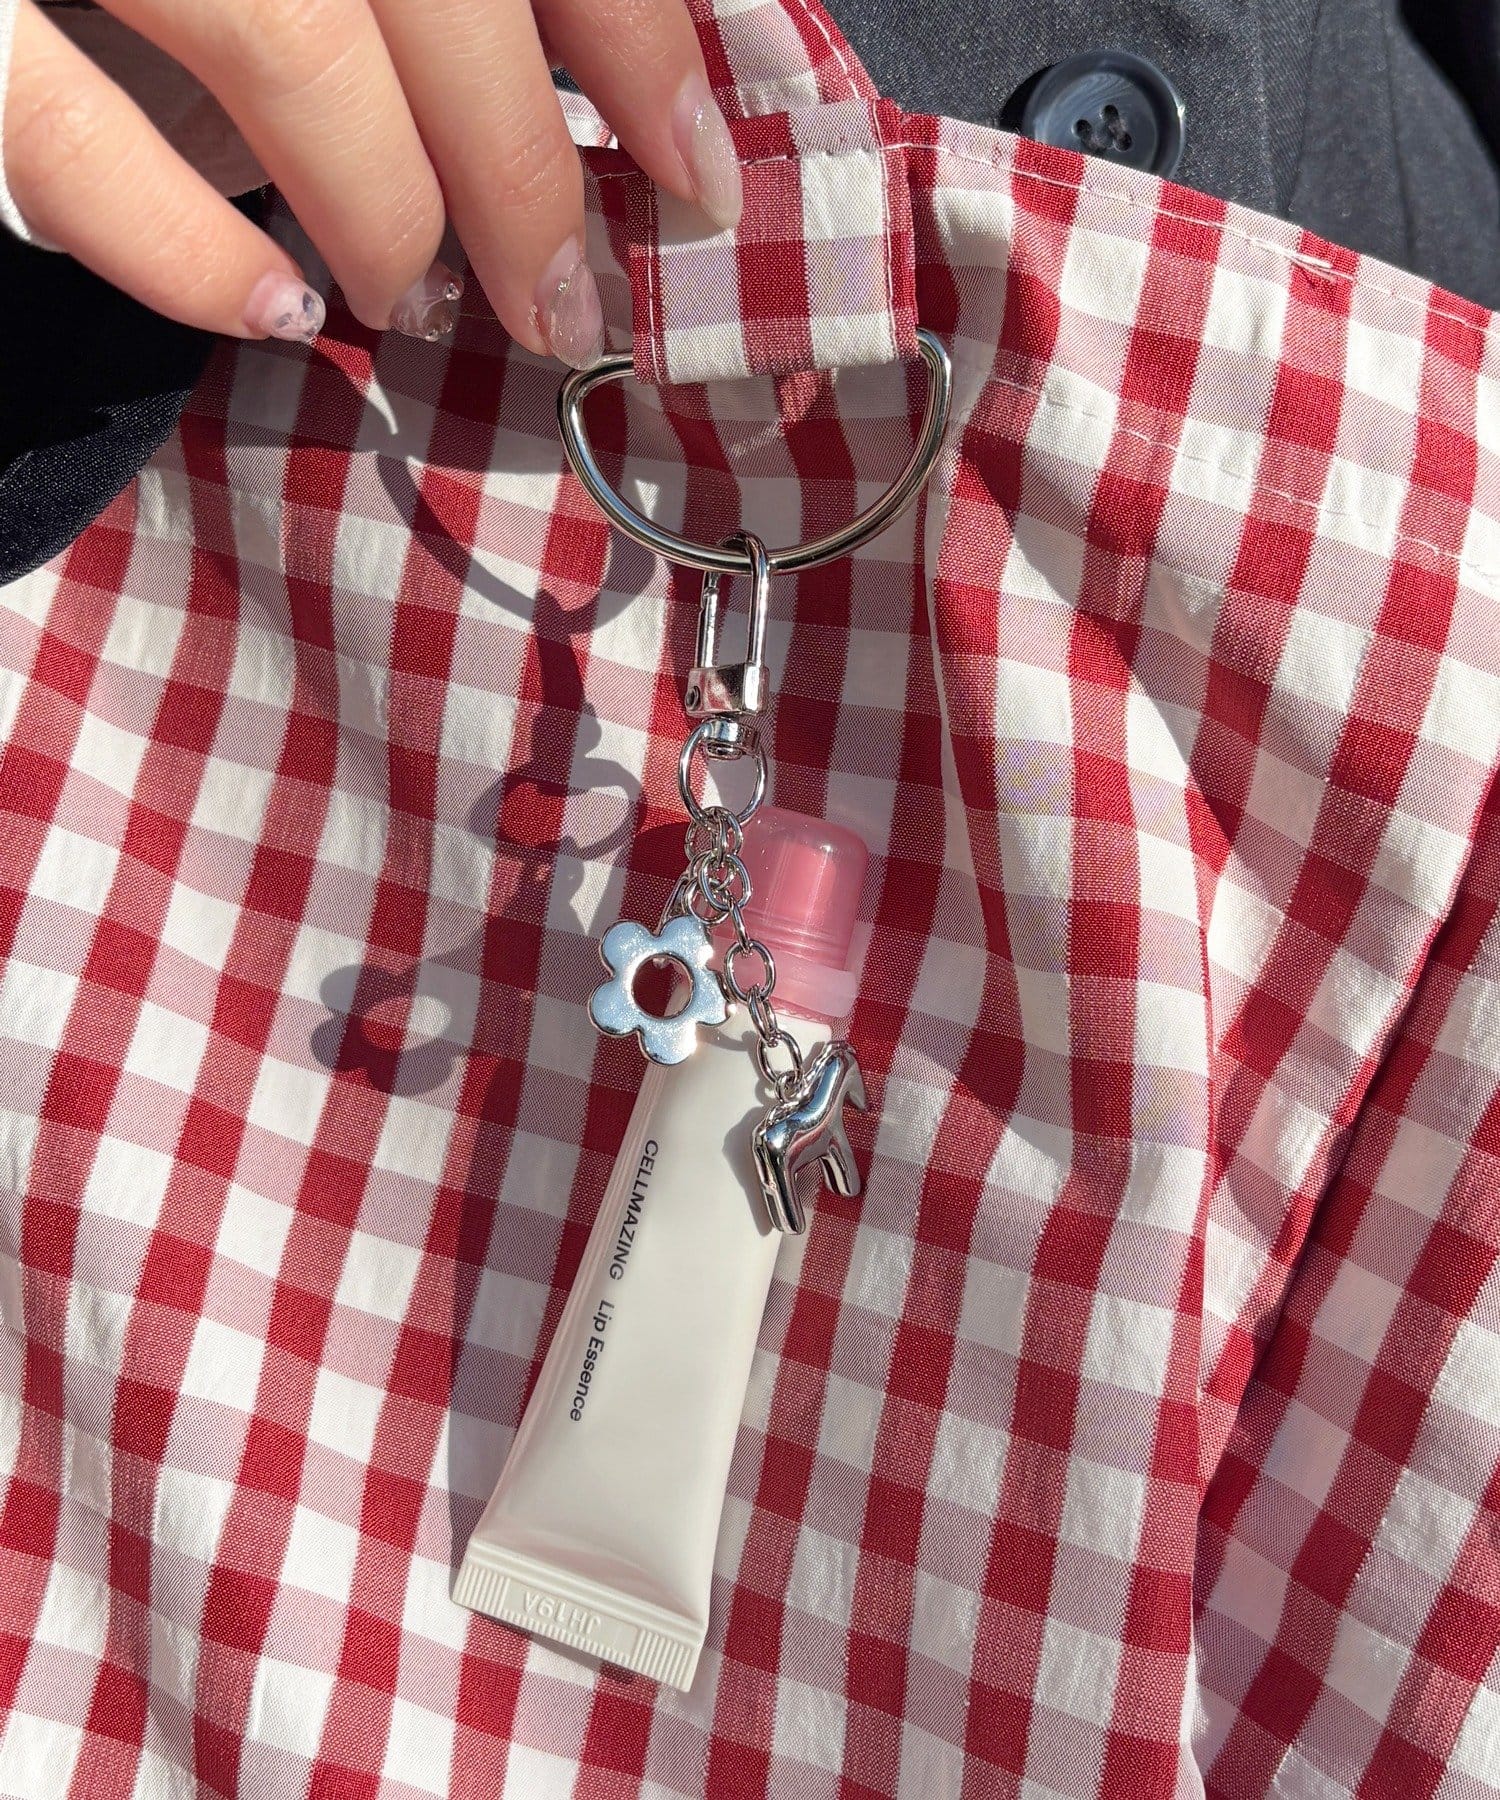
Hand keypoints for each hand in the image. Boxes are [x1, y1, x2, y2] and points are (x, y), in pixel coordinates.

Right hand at [2, 0, 742, 363]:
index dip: (637, 40)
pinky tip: (273, 316)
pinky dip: (185, 249)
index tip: (697, 168)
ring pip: (287, 40)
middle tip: (563, 304)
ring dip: (385, 211)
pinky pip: (68, 135)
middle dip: (522, 172)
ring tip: (423, 303)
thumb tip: (570, 77)